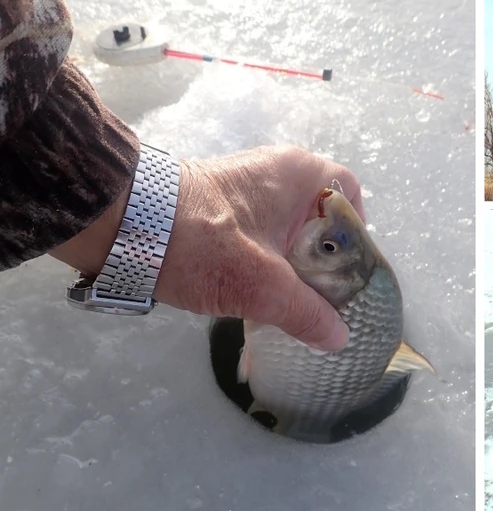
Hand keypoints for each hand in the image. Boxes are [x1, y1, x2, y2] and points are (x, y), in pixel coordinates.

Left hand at [53, 145, 364, 350]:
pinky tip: (260, 296)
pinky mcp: (221, 206)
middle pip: (320, 220)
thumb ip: (306, 312)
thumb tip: (339, 338)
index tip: (348, 277)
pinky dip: (266, 263)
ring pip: (289, 231)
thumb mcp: (263, 286)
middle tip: (323, 299)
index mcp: (300, 174)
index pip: (351, 200)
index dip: (356, 240)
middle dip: (322, 263)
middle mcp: (278, 172)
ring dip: (292, 267)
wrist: (119, 227)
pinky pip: (262, 235)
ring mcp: (247, 187)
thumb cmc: (204, 243)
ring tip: (292, 305)